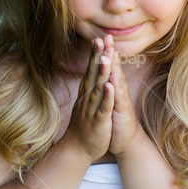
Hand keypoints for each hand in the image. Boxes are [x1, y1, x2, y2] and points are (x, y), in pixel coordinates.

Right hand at [62, 36, 113, 162]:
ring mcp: (92, 109)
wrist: (77, 149)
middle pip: (92, 74)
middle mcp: (88, 98)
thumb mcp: (86, 104)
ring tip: (105, 57)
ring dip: (101, 73)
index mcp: (87, 93)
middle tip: (100, 40)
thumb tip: (89, 74)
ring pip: (98, 88)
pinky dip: (106, 96)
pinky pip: (103, 107)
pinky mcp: (99, 121)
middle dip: (97, 57)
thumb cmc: (84, 126)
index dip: (95, 56)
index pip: (91, 71)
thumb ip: (89, 89)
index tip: (98, 39)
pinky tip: (109, 86)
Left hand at [103, 34, 142, 158]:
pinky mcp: (122, 112)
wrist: (126, 140)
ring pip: (117, 81)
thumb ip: (107, 85)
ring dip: (113, 68)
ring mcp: (121, 101)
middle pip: (115, 69)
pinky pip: (118, 100)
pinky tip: (113, 81)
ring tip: (109, 54)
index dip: (105, 52)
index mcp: (113, 87)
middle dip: (110, 53)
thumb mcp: (109, 100)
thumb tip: (103, 71)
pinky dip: (115, 90)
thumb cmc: (116, 119)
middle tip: (107, 38)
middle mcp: (119, 91)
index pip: (109, 67)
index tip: (100, 37)